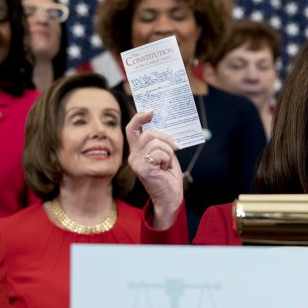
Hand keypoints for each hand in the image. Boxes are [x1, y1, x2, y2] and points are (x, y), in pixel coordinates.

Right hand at [126, 110, 183, 228]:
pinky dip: (168, 159)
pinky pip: (160, 153)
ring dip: (169, 152)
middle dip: (166, 138)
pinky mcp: (143, 169)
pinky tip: (165, 169)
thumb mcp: (165, 153)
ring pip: (156, 142)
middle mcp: (133, 156)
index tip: (152, 110)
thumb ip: (160, 141)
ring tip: (167, 164)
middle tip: (176, 147)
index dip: (139, 117)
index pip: (131, 129)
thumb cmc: (168, 176)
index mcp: (137, 150)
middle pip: (149, 133)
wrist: (170, 197)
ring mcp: (136, 162)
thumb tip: (163, 124)